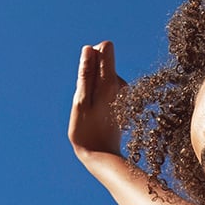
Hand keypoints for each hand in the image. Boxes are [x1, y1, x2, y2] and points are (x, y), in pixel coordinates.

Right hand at [69, 41, 127, 160]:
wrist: (102, 156)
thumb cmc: (87, 131)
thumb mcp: (81, 101)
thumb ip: (85, 74)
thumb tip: (88, 49)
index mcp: (111, 82)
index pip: (106, 47)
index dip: (92, 55)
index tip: (85, 74)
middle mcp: (121, 85)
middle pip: (104, 61)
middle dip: (91, 73)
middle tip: (87, 98)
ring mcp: (123, 93)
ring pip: (104, 75)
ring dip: (94, 86)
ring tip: (91, 108)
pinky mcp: (122, 101)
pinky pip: (106, 87)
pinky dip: (99, 95)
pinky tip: (98, 113)